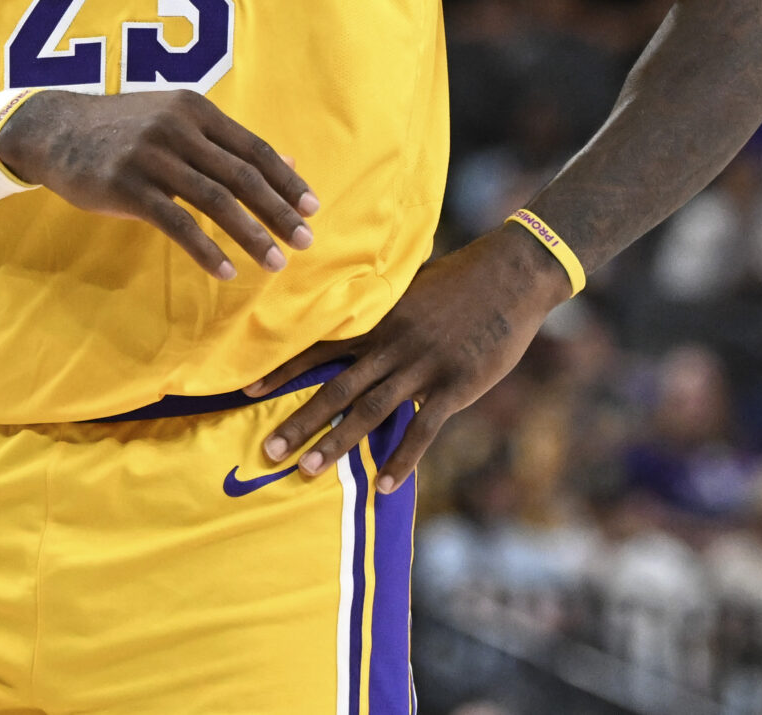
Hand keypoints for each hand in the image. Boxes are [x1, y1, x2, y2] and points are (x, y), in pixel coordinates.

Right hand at [0, 89, 318, 279]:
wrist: (56, 130)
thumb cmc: (123, 130)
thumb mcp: (176, 122)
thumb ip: (228, 143)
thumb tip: (289, 162)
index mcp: (196, 111)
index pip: (254, 149)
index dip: (286, 181)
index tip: (312, 210)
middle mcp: (178, 128)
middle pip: (242, 176)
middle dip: (278, 212)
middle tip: (305, 242)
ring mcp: (152, 156)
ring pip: (215, 200)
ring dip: (251, 235)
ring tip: (274, 263)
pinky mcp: (127, 185)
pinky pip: (177, 222)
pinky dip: (206, 249)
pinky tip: (225, 270)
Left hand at [245, 221, 572, 492]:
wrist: (512, 275)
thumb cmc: (464, 277)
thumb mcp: (414, 287)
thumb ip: (387, 310)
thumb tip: (364, 318)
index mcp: (380, 321)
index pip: (321, 348)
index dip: (284, 371)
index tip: (248, 391)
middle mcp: (393, 345)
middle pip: (337, 387)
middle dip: (300, 421)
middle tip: (269, 451)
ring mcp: (424, 366)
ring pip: (370, 411)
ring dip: (337, 443)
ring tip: (307, 471)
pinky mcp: (455, 385)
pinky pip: (422, 430)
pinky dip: (402, 461)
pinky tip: (384, 487)